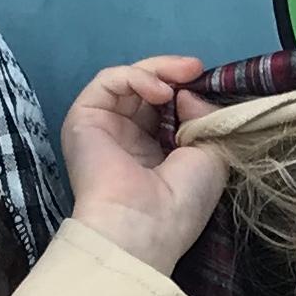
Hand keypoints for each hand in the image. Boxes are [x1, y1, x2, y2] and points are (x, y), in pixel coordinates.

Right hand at [62, 58, 228, 271]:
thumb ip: (206, 118)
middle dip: (174, 75)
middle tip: (195, 69)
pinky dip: (135, 76)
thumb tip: (189, 94)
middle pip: (148, 90)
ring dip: (158, 71)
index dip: (188, 91)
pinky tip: (159, 91)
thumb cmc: (181, 202)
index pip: (169, 108)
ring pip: (128, 81)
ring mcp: (106, 128)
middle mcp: (130, 139)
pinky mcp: (84, 118)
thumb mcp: (211, 156)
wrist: (142, 226)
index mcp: (159, 153)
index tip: (209, 82)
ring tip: (179, 79)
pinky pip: (107, 82)